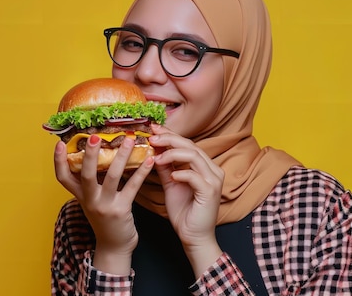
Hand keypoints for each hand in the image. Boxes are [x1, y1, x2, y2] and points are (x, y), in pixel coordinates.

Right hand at [54, 135, 153, 274]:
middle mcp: (89, 200)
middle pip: (85, 174)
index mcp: (80, 195)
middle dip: (89, 154)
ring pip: (111, 177)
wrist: (114, 247)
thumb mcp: (91, 201)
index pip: (62, 177)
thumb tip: (97, 156)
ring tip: (128, 140)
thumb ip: (91, 183)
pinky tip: (149, 160)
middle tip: (94, 136)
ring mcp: (104, 205)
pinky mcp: (121, 210)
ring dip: (121, 157)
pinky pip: (132, 187)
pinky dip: (141, 172)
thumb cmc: (104, 220)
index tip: (58, 143)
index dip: (58, 161)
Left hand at [148, 124, 223, 275]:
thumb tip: (154, 150)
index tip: (153, 129)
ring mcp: (214, 180)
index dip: (170, 135)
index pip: (187, 144)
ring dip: (173, 153)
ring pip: (194, 156)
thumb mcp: (171, 184)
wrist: (193, 236)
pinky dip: (182, 172)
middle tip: (152, 137)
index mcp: (204, 166)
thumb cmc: (184, 211)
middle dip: (169, 139)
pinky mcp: (210, 192)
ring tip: (156, 156)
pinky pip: (195, 176)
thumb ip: (165, 167)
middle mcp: (212, 169)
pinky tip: (171, 174)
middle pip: (191, 146)